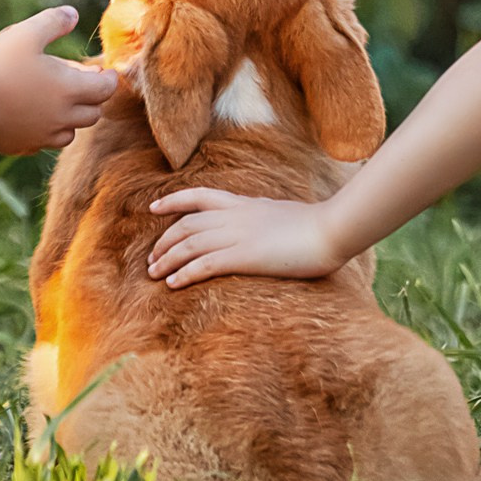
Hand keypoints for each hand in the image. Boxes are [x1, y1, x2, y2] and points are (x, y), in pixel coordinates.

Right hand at [0, 6, 117, 154]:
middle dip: (93, 99)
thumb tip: (72, 14)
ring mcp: (42, 136)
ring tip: (59, 103)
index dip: (109, 79)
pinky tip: (34, 119)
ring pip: (69, 133)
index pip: (105, 89)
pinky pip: (43, 143)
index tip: (106, 71)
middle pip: (93, 114)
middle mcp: (62, 118)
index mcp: (70, 90)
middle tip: (85, 84)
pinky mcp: (22, 147)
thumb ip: (54, 22)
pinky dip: (46, 131)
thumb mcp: (27, 33)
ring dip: (71, 118)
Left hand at [146, 186, 343, 286]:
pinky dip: (183, 274)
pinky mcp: (243, 257)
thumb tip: (257, 219)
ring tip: (154, 275)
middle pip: (185, 225)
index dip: (172, 201)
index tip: (153, 207)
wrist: (330, 230)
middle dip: (163, 242)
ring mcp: (237, 235)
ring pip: (188, 246)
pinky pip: (203, 265)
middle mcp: (234, 216)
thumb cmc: (314, 225)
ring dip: (166, 261)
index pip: (198, 196)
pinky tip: (172, 284)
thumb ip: (261, 215)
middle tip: (151, 260)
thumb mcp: (279, 213)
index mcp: (243, 204)